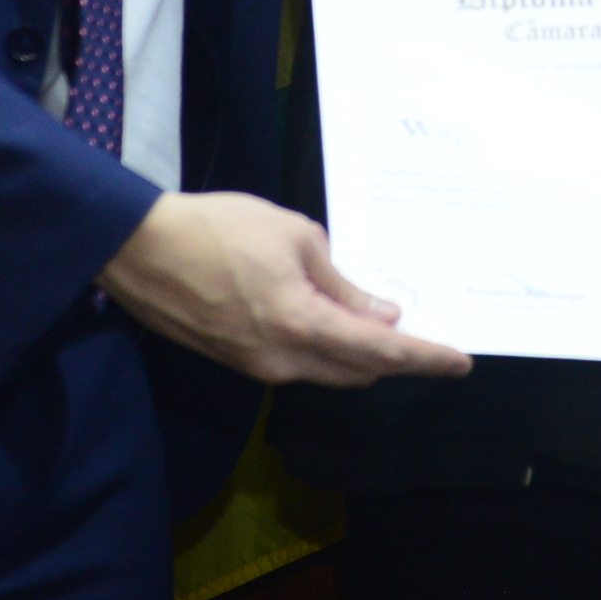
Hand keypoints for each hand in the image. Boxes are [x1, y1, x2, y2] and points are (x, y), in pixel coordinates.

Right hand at [97, 192, 472, 387]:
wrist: (139, 248)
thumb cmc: (219, 227)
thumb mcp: (294, 236)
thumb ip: (340, 282)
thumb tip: (379, 316)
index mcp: (302, 325)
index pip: (381, 353)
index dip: (425, 359)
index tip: (461, 362)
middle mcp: (283, 361)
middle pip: (358, 372)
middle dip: (395, 358)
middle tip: (423, 333)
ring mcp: (256, 368)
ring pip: (327, 372)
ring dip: (358, 355)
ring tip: (381, 323)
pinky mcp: (236, 361)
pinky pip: (297, 365)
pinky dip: (324, 349)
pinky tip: (331, 320)